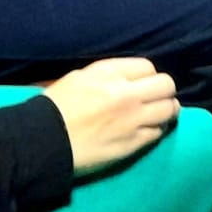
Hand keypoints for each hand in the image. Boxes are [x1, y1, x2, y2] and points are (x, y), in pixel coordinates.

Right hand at [42, 57, 178, 173]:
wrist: (42, 143)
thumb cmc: (55, 108)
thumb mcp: (79, 77)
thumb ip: (109, 74)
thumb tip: (128, 77)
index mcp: (111, 73)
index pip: (149, 67)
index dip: (148, 76)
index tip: (144, 84)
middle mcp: (127, 94)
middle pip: (166, 85)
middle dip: (164, 90)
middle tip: (157, 98)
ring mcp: (132, 120)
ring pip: (169, 109)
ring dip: (167, 110)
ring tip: (159, 114)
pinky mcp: (132, 144)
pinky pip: (157, 132)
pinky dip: (156, 130)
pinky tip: (148, 130)